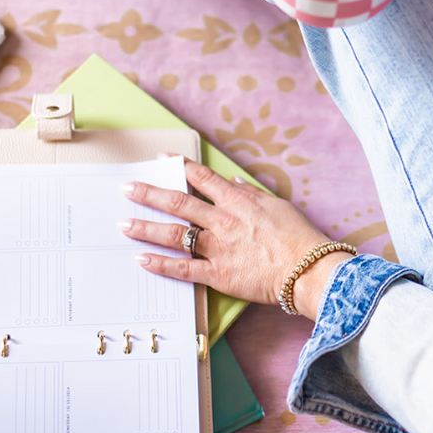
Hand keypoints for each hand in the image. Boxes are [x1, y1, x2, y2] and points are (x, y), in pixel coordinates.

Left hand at [119, 154, 347, 315]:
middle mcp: (222, 221)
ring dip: (146, 228)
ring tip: (124, 224)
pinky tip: (142, 259)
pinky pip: (183, 269)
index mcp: (237, 201)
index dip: (180, 166)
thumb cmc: (298, 237)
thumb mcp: (277, 205)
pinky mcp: (218, 274)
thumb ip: (250, 193)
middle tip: (127, 189)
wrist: (308, 269)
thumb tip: (232, 181)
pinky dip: (161, 264)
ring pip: (174, 234)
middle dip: (149, 194)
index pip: (202, 178)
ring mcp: (218, 248)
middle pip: (178, 203)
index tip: (162, 158)